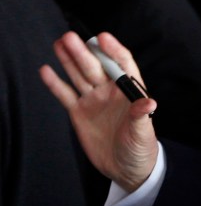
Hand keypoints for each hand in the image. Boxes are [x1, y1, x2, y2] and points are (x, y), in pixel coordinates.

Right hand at [39, 31, 158, 191]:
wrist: (126, 168)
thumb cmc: (140, 148)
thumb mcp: (143, 133)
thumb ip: (142, 116)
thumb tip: (150, 102)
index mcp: (130, 91)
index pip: (122, 64)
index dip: (113, 50)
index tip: (103, 38)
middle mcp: (110, 91)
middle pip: (96, 66)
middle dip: (84, 52)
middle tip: (70, 37)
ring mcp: (94, 100)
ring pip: (79, 75)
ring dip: (69, 60)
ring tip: (59, 43)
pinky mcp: (79, 112)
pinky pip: (66, 94)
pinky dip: (55, 84)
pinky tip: (46, 70)